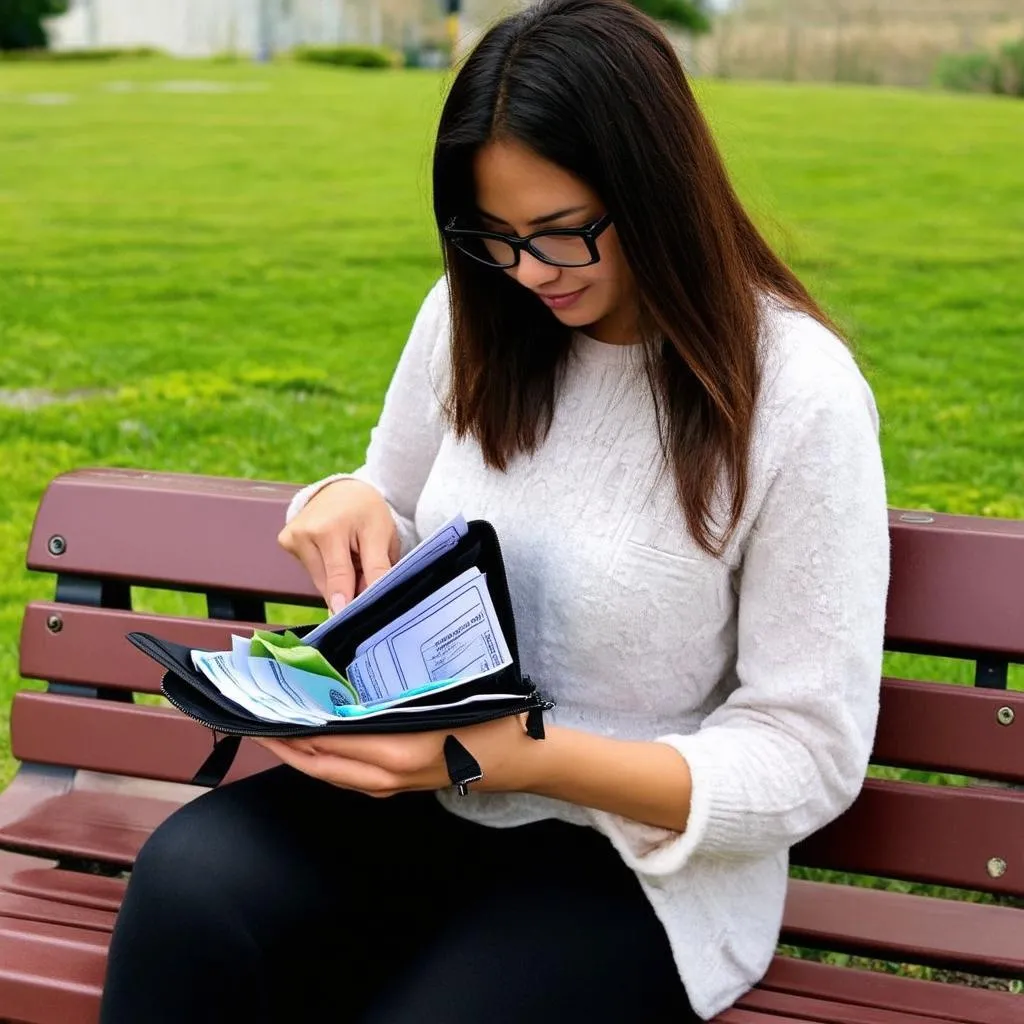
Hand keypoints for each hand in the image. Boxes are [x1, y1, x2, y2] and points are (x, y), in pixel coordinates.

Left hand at [256, 714, 540, 797]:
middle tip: (254, 716)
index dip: (287, 727)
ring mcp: (388, 787)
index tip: (260, 708)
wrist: (518, 758)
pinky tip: (317, 737)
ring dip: (300, 751)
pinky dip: (323, 757)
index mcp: (392, 751)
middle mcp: (383, 776)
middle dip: (282, 742)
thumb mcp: (439, 698)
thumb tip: (342, 684)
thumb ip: (390, 697)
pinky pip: (346, 775)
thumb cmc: (486, 720)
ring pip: (328, 772)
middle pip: (317, 762)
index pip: (324, 741)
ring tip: (277, 724)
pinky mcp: (395, 787)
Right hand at [278, 479, 398, 612]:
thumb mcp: (382, 535)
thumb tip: (367, 601)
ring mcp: (291, 537)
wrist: (344, 489)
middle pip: (329, 582)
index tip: (344, 619)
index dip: (346, 601)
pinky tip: (333, 552)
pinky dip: (326, 570)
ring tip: (350, 557)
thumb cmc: (367, 512)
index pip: (341, 575)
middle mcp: (304, 532)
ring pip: (320, 581)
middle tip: (364, 573)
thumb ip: (377, 568)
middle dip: (349, 588)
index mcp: (330, 528)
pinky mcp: (285, 541)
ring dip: (338, 581)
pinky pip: (311, 571)